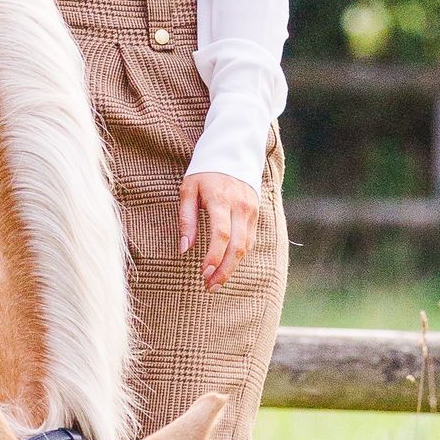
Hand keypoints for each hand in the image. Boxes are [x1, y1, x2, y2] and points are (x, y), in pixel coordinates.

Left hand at [178, 170, 259, 290]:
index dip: (214, 256)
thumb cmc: (204, 173)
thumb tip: (184, 248)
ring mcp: (251, 210)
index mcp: (221, 198)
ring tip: (216, 282)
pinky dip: (238, 256)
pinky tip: (226, 266)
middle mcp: (240, 206)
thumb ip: (186, 219)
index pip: (221, 234)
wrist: (233, 152)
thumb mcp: (188, 190)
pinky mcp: (256, 214)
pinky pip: (250, 240)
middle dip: (224, 270)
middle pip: (237, 246)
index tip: (204, 274)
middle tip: (210, 287)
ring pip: (246, 247)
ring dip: (231, 267)